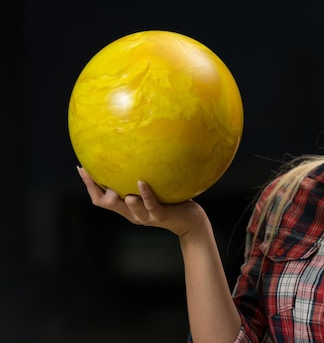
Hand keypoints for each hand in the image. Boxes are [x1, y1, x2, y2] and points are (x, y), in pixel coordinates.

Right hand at [77, 166, 207, 236]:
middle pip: (108, 204)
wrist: (190, 222)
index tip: (81, 167)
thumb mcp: (154, 191)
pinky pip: (150, 204)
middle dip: (97, 188)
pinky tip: (141, 182)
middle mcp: (133, 214)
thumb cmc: (172, 202)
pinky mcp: (160, 216)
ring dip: (122, 196)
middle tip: (93, 171)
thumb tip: (137, 153)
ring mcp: (146, 216)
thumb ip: (142, 180)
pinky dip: (144, 193)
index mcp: (127, 208)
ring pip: (128, 207)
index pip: (101, 199)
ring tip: (115, 186)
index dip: (89, 184)